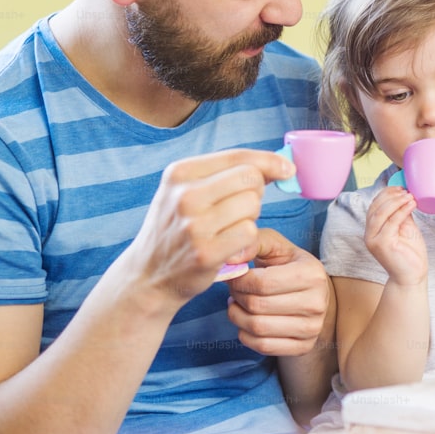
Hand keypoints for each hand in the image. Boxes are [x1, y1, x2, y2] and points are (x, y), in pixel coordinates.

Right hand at [123, 149, 294, 310]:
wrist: (147, 276)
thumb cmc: (177, 228)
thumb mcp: (186, 191)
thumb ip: (226, 174)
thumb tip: (280, 165)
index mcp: (180, 173)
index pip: (238, 156)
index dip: (269, 162)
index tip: (287, 169)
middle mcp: (184, 195)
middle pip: (251, 179)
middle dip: (255, 193)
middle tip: (238, 209)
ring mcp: (194, 225)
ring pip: (253, 206)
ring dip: (249, 218)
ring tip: (226, 229)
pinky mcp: (206, 252)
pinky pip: (249, 233)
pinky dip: (246, 240)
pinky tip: (227, 246)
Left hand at [227, 228, 330, 356]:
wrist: (312, 291)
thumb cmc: (288, 264)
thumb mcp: (275, 245)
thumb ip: (254, 242)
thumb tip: (231, 257)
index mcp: (311, 274)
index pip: (262, 283)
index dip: (239, 280)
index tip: (234, 275)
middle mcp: (317, 303)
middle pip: (257, 306)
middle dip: (237, 296)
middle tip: (234, 290)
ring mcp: (312, 328)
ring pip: (257, 328)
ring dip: (237, 316)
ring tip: (237, 304)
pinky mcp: (304, 346)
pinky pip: (263, 346)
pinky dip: (245, 335)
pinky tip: (246, 321)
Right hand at [364, 186, 427, 285]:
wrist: (412, 277)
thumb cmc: (410, 254)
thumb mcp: (405, 228)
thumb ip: (401, 214)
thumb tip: (405, 195)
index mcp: (372, 229)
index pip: (374, 206)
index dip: (386, 193)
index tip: (400, 187)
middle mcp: (369, 234)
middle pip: (375, 207)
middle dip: (391, 195)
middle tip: (406, 190)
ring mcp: (374, 240)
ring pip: (380, 213)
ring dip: (396, 201)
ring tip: (409, 195)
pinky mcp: (382, 245)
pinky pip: (391, 222)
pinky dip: (402, 210)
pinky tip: (412, 204)